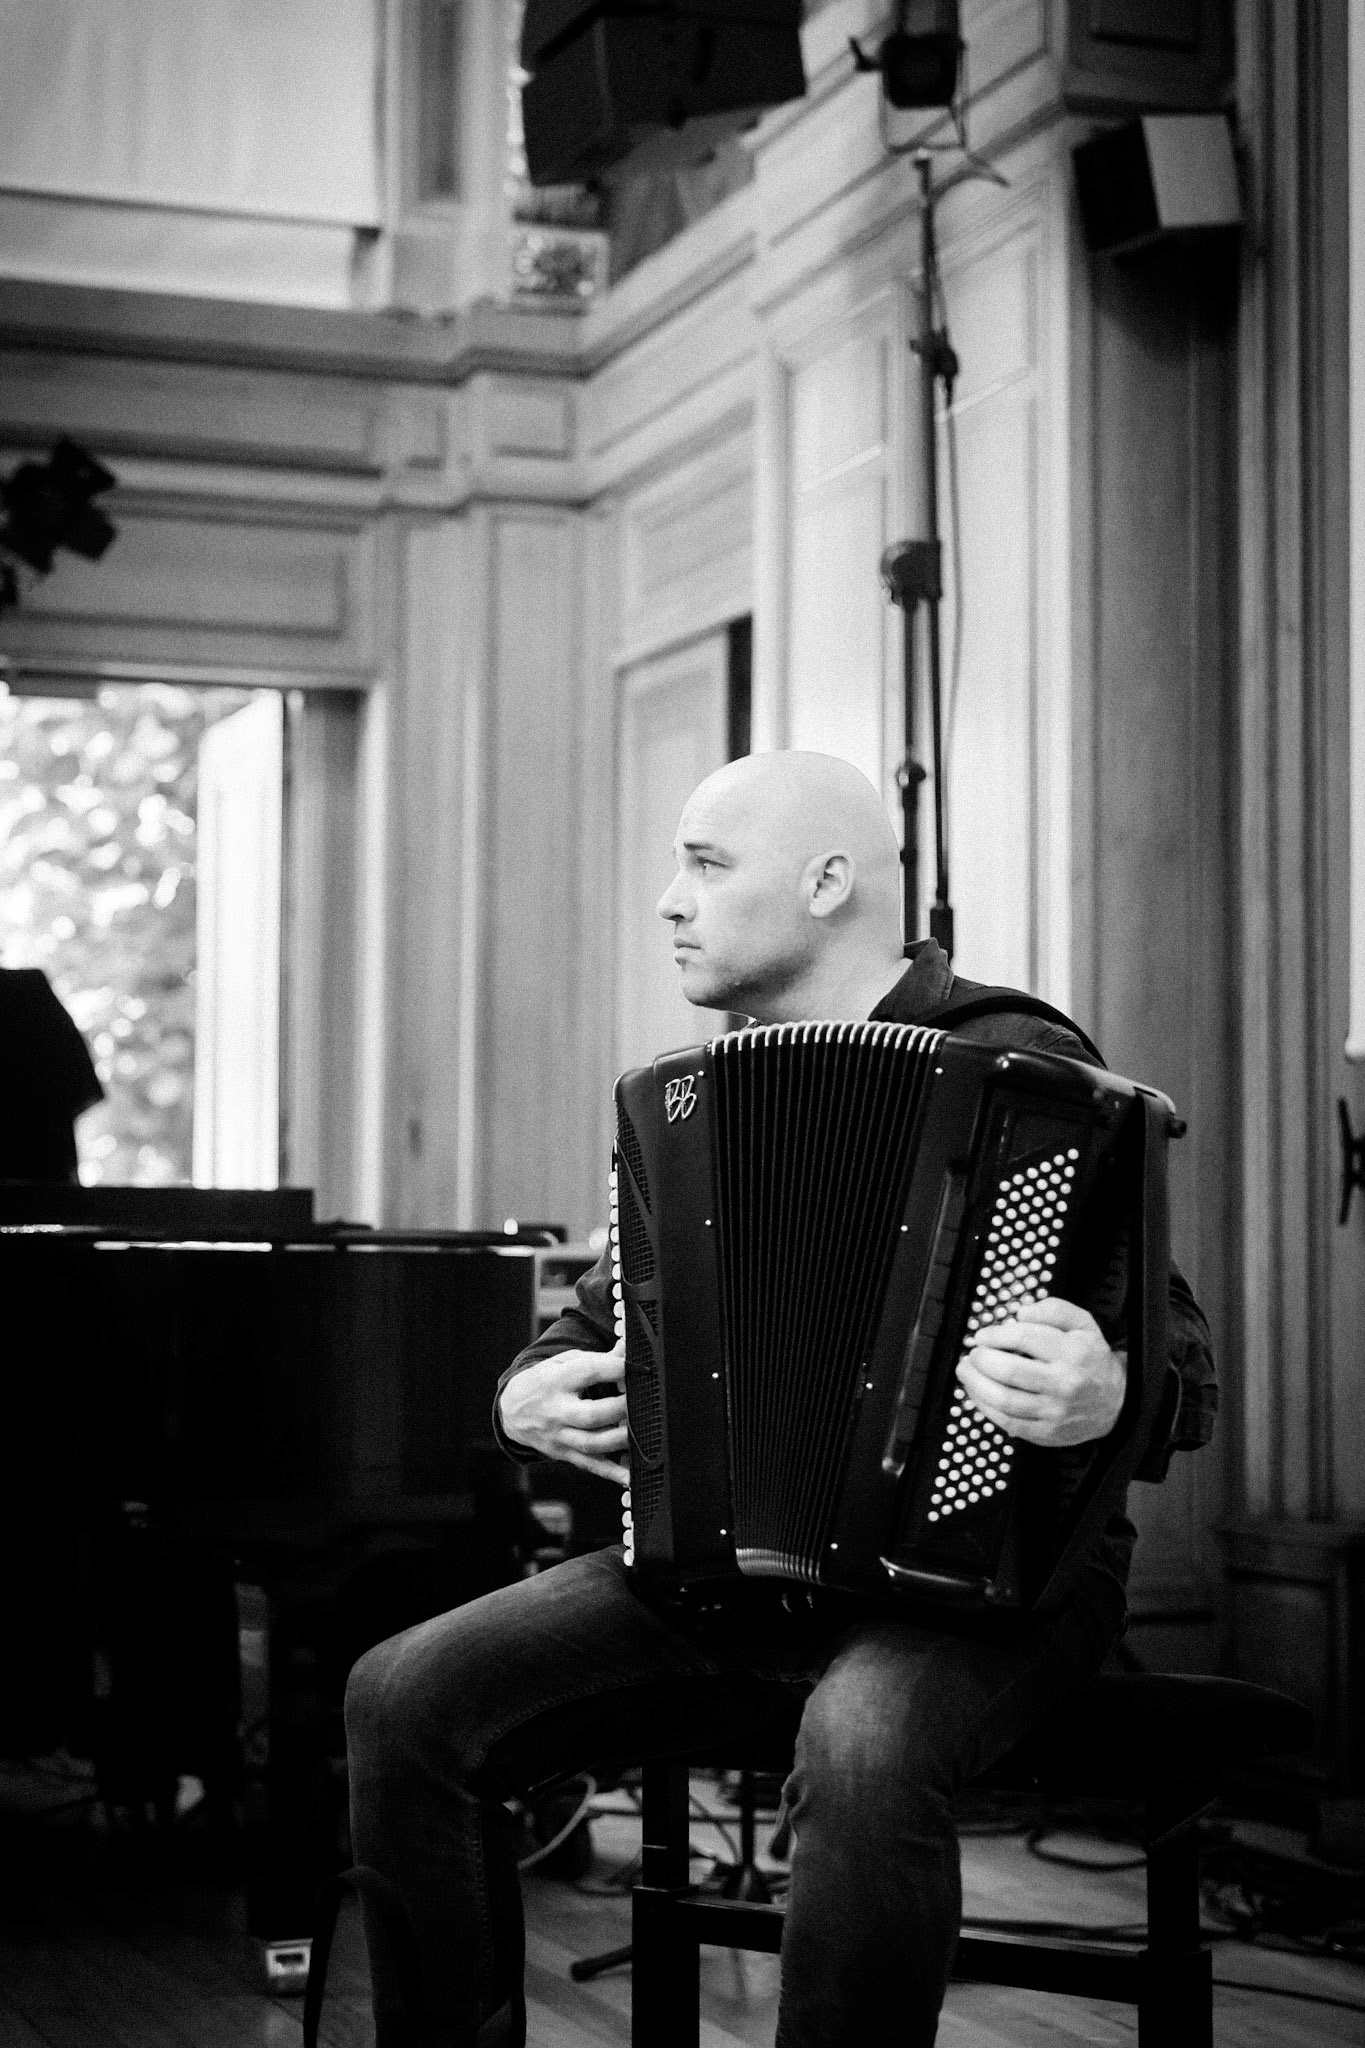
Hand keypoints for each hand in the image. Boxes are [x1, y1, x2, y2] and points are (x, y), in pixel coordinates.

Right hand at [498, 1341, 629, 1483]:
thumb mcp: (563, 1362)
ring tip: (642, 1431)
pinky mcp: (564, 1454)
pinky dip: (612, 1473)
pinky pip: (591, 1465)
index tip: (639, 1367)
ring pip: (593, 1444)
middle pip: (592, 1415)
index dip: (615, 1368)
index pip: (588, 1372)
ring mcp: (560, 1436)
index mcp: (556, 1380)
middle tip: (643, 1401)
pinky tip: (631, 1477)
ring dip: (621, 1440)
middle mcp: (557, 1410)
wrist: (512, 1409)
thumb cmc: (545, 1381)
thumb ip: (597, 1358)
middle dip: (621, 1409)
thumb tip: (628, 1347)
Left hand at [955, 1298, 1125, 1447]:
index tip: (983, 1335)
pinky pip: (1007, 1422)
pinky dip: (985, 1407)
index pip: (1024, 1337)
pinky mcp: (1046, 1432)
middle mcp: (1064, 1383)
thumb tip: (1021, 1312)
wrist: (1118, 1402)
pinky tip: (977, 1394)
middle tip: (973, 1353)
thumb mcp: (1083, 1323)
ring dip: (975, 1384)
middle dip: (981, 1359)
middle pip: (1009, 1371)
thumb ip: (1053, 1309)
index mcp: (1073, 1352)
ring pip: (1003, 1400)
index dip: (995, 1334)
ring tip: (966, 1371)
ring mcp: (1054, 1411)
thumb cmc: (1092, 1360)